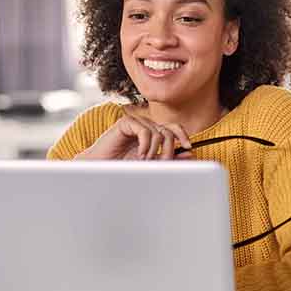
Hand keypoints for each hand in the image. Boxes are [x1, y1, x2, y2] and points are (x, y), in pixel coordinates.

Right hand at [75, 112, 193, 160]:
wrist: (101, 167)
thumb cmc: (122, 166)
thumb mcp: (150, 164)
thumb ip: (168, 158)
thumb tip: (189, 153)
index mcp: (153, 134)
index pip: (173, 128)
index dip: (182, 135)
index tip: (188, 147)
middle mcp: (146, 126)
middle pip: (168, 131)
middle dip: (168, 149)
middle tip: (162, 162)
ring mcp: (136, 123)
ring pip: (158, 133)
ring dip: (154, 151)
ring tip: (145, 161)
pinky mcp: (126, 123)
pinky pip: (145, 131)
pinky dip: (146, 145)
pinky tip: (140, 154)